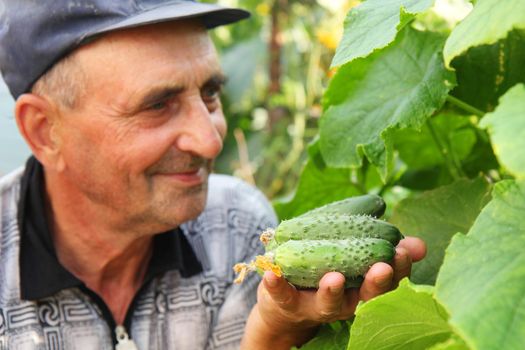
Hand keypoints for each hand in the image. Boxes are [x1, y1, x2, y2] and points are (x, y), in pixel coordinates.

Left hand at [240, 236, 425, 349]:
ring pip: (328, 303)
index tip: (404, 251)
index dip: (398, 268)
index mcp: (361, 288)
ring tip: (334, 278)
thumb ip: (385, 251)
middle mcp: (343, 302)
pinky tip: (272, 273)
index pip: (386, 280)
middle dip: (374, 283)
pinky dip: (277, 285)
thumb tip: (421, 245)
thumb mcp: (356, 262)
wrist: (285, 308)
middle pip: (363, 297)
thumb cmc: (326, 276)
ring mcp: (314, 304)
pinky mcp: (285, 301)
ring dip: (331, 291)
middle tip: (382, 268)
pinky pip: (281, 295)